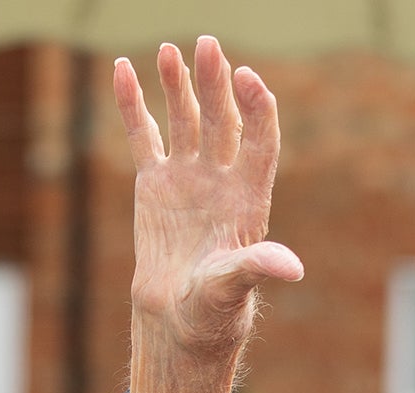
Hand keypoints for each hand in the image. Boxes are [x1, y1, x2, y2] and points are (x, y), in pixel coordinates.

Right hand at [114, 35, 303, 392]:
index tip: (247, 79)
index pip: (260, 142)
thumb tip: (292, 268)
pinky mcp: (155, 184)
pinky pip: (143, 136)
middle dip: (215, 84)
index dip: (257, 109)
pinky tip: (122, 70)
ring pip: (186, 120)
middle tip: (207, 47)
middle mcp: (222, 180)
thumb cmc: (213, 312)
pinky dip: (133, 105)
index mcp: (249, 199)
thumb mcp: (234, 289)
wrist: (177, 322)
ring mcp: (188, 178)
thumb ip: (257, 269)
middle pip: (222, 120)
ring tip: (170, 50)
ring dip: (179, 85)